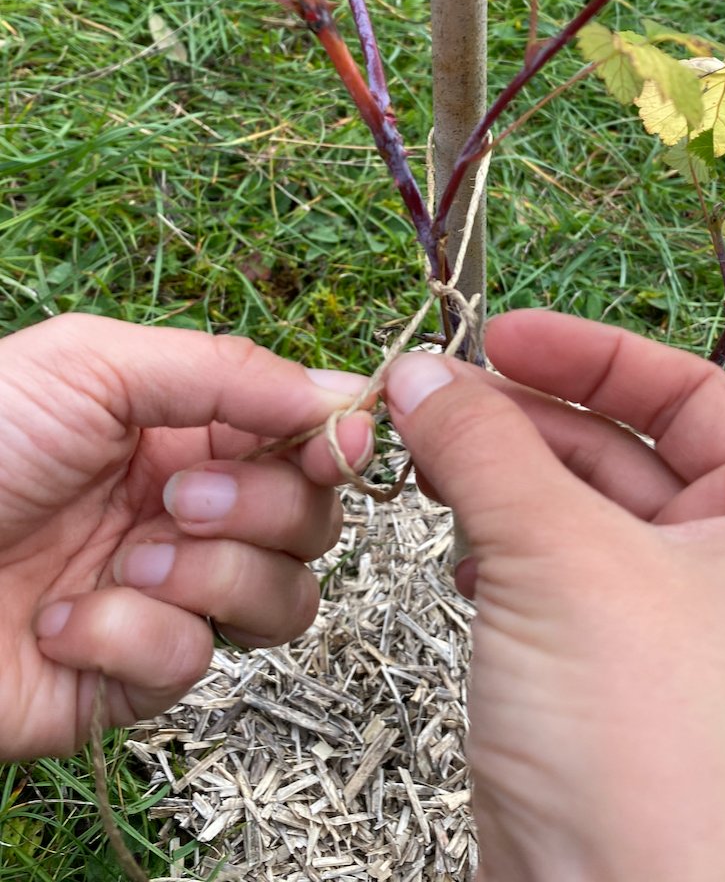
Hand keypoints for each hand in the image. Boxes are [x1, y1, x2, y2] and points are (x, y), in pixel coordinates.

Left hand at [0, 313, 372, 758]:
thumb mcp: (91, 365)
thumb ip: (225, 371)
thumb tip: (348, 394)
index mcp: (185, 431)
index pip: (305, 438)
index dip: (335, 444)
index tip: (340, 446)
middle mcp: (189, 511)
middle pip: (311, 521)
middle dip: (260, 509)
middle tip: (175, 498)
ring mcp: (166, 596)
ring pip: (281, 600)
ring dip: (209, 576)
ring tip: (126, 561)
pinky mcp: (133, 676)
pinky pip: (194, 662)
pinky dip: (130, 638)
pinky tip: (59, 620)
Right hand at [385, 310, 724, 881]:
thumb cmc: (650, 749)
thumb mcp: (560, 557)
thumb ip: (487, 447)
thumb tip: (426, 372)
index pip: (690, 395)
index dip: (589, 356)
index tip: (500, 336)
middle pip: (628, 454)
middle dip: (527, 421)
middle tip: (437, 395)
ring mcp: (687, 637)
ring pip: (584, 521)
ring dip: (506, 486)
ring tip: (432, 463)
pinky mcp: (621, 688)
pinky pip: (560, 587)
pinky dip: (505, 555)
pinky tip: (459, 552)